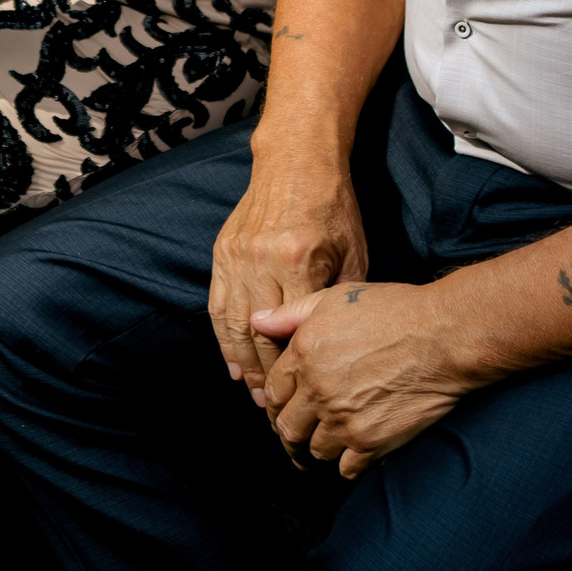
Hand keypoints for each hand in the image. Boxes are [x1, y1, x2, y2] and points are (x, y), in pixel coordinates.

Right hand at [208, 145, 367, 403]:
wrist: (297, 161)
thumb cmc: (334, 207)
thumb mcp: (353, 252)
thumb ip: (340, 298)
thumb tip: (334, 344)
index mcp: (298, 261)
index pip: (290, 330)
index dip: (291, 369)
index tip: (297, 396)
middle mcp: (262, 261)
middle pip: (257, 334)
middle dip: (265, 376)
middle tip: (272, 408)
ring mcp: (237, 256)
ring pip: (232, 323)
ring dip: (241, 362)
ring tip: (252, 392)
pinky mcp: (222, 251)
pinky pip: (217, 303)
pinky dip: (222, 336)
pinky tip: (232, 361)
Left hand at [256, 280, 474, 477]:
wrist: (443, 336)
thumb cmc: (394, 310)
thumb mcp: (335, 298)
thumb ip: (290, 313)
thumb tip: (257, 322)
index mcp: (303, 355)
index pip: (273, 392)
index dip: (274, 403)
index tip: (282, 409)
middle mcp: (317, 391)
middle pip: (287, 429)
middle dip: (289, 434)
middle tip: (297, 436)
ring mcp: (344, 420)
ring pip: (315, 451)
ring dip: (318, 449)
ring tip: (326, 444)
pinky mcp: (372, 442)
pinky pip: (346, 468)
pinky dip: (347, 464)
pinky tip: (354, 452)